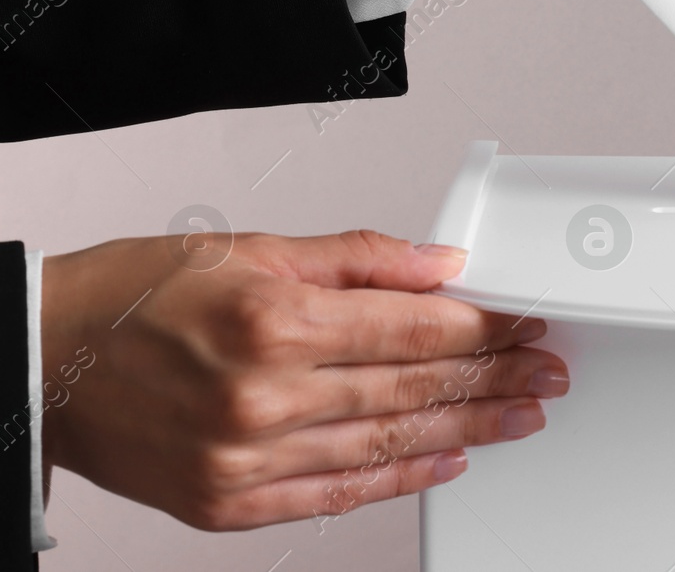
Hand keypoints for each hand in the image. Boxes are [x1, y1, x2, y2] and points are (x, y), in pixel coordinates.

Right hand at [40, 229, 565, 530]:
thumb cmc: (138, 297)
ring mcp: (246, 459)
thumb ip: (360, 258)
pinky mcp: (228, 503)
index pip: (416, 330)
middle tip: (547, 371)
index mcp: (274, 320)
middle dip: (496, 378)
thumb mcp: (253, 248)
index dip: (486, 327)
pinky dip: (400, 478)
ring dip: (469, 429)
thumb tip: (441, 265)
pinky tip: (448, 460)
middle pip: (414, 389)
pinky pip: (337, 493)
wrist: (45, 362)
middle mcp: (264, 395)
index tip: (527, 323)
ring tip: (522, 415)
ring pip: (389, 444)